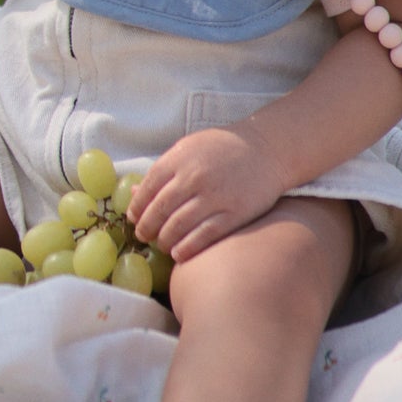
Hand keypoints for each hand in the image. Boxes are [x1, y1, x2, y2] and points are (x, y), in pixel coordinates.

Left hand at [128, 124, 288, 261]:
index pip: (147, 189)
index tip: (135, 219)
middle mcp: (194, 177)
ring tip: (163, 245)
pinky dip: (187, 248)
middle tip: (144, 236)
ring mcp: (215, 196)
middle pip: (160, 210)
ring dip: (164, 241)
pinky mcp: (235, 213)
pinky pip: (203, 237)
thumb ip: (163, 170)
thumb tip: (133, 193)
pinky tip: (180, 253)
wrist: (267, 150)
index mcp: (180, 158)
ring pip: (178, 227)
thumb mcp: (189, 149)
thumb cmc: (223, 150)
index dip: (138, 208)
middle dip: (147, 228)